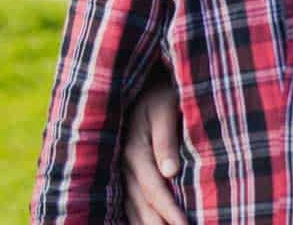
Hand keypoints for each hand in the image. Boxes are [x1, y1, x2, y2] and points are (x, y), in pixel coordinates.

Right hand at [121, 79, 185, 223]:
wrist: (143, 82)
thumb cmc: (162, 93)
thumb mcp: (166, 108)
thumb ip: (166, 139)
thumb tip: (170, 173)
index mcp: (135, 150)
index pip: (154, 189)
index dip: (169, 211)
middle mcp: (124, 164)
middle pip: (141, 203)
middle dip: (159, 223)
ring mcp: (121, 168)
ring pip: (132, 205)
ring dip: (147, 222)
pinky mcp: (125, 169)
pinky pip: (128, 198)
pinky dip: (137, 214)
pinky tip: (149, 223)